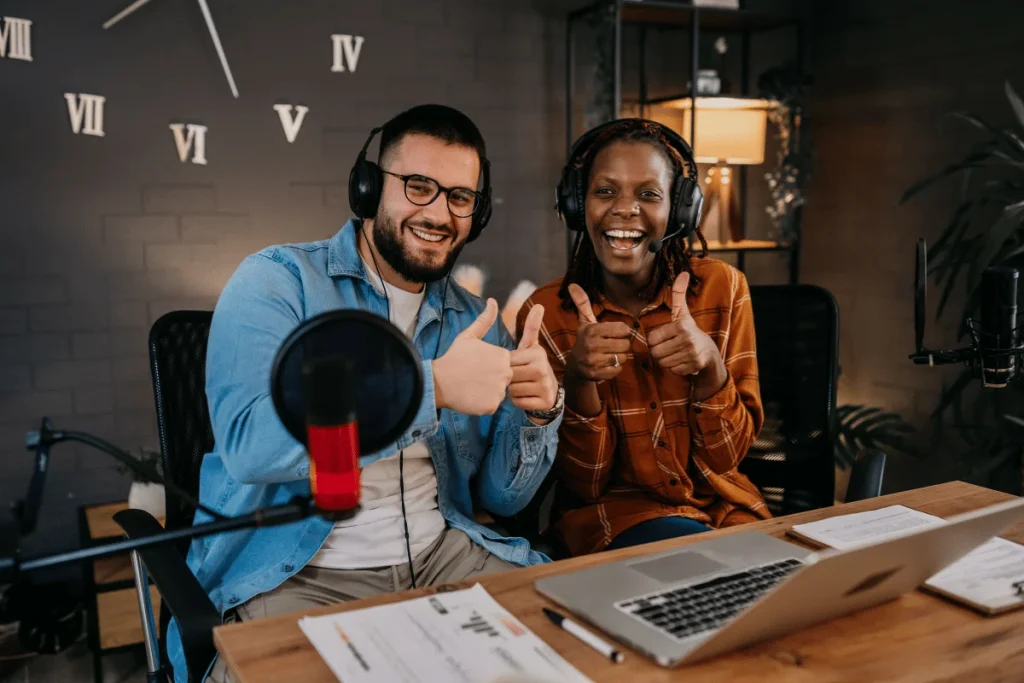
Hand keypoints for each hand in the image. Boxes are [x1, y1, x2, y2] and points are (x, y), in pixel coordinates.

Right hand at [433, 298, 512, 415]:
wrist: (438, 382)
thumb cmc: (454, 357)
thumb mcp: (469, 336)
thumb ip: (485, 320)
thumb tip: (493, 301)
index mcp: (503, 356)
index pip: (504, 364)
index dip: (489, 366)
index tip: (476, 366)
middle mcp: (506, 373)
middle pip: (504, 378)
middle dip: (491, 379)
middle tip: (473, 377)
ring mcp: (500, 391)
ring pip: (498, 392)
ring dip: (487, 391)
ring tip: (471, 386)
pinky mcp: (492, 406)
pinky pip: (492, 405)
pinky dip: (482, 403)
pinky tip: (471, 396)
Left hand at [509, 304, 558, 418]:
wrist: (548, 392)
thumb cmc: (532, 366)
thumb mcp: (531, 346)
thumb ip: (531, 327)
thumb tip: (539, 305)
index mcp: (538, 353)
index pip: (508, 361)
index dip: (507, 365)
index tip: (516, 365)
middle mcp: (543, 368)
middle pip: (509, 375)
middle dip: (508, 378)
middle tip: (518, 377)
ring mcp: (545, 386)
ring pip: (512, 390)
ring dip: (511, 390)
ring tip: (522, 386)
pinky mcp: (543, 402)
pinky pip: (518, 402)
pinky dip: (517, 401)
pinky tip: (525, 396)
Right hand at [566, 284, 632, 382]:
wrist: (575, 365)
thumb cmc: (585, 340)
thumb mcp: (585, 322)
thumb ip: (582, 303)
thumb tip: (572, 284)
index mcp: (592, 330)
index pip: (623, 328)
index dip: (622, 331)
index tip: (614, 333)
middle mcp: (591, 345)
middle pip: (625, 344)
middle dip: (622, 345)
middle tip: (613, 346)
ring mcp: (593, 361)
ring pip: (622, 357)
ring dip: (619, 357)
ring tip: (610, 355)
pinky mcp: (596, 374)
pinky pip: (617, 370)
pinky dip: (616, 368)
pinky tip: (607, 365)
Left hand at [647, 272, 726, 397]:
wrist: (709, 352)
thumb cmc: (690, 331)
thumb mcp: (683, 313)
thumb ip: (678, 294)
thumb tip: (683, 272)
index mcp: (680, 325)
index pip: (652, 339)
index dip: (656, 341)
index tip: (666, 338)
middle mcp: (687, 338)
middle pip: (656, 353)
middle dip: (661, 353)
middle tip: (671, 348)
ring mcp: (691, 353)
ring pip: (663, 363)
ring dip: (668, 361)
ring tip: (678, 354)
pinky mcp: (694, 365)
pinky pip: (673, 370)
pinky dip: (676, 368)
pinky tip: (684, 361)